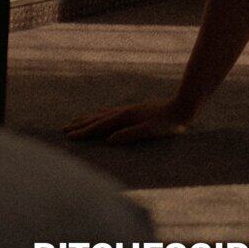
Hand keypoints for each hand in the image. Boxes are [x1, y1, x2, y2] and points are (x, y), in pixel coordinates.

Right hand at [63, 97, 193, 143]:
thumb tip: (109, 140)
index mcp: (126, 117)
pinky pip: (113, 114)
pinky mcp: (137, 113)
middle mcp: (126, 112)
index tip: (68, 136)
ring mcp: (131, 111)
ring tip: (78, 120)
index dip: (84, 131)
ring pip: (105, 115)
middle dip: (82, 124)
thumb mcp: (150, 131)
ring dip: (90, 119)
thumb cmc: (169, 123)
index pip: (100, 125)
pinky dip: (102, 116)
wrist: (184, 107)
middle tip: (64, 129)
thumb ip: (130, 135)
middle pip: (98, 118)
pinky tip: (103, 117)